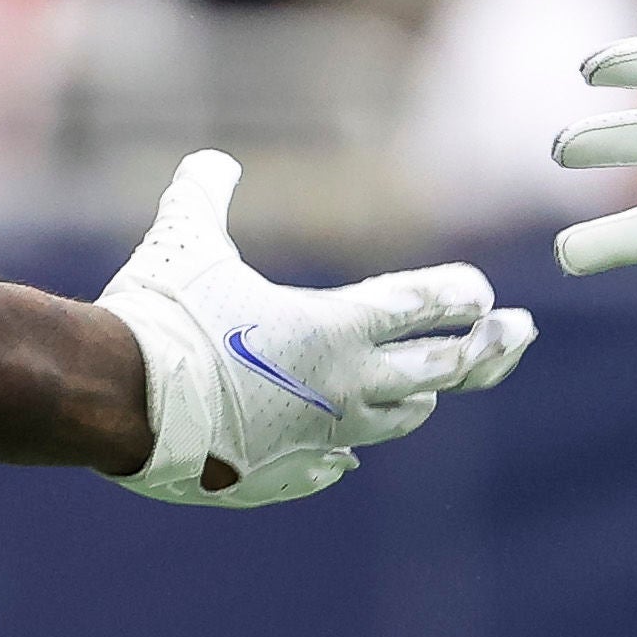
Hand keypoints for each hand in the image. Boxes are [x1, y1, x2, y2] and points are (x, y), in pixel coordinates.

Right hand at [97, 151, 535, 504]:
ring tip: (436, 392)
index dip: (458, 293)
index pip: (422, 306)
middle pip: (440, 370)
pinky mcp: (278, 476)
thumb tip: (212, 160)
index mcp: (336, 326)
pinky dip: (343, 457)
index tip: (484, 289)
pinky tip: (345, 460)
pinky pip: (329, 467)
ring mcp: (316, 439)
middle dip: (485, 348)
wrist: (117, 401)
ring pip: (396, 422)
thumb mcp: (183, 239)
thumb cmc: (159, 315)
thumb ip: (205, 195)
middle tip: (518, 333)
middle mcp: (344, 387)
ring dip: (421, 401)